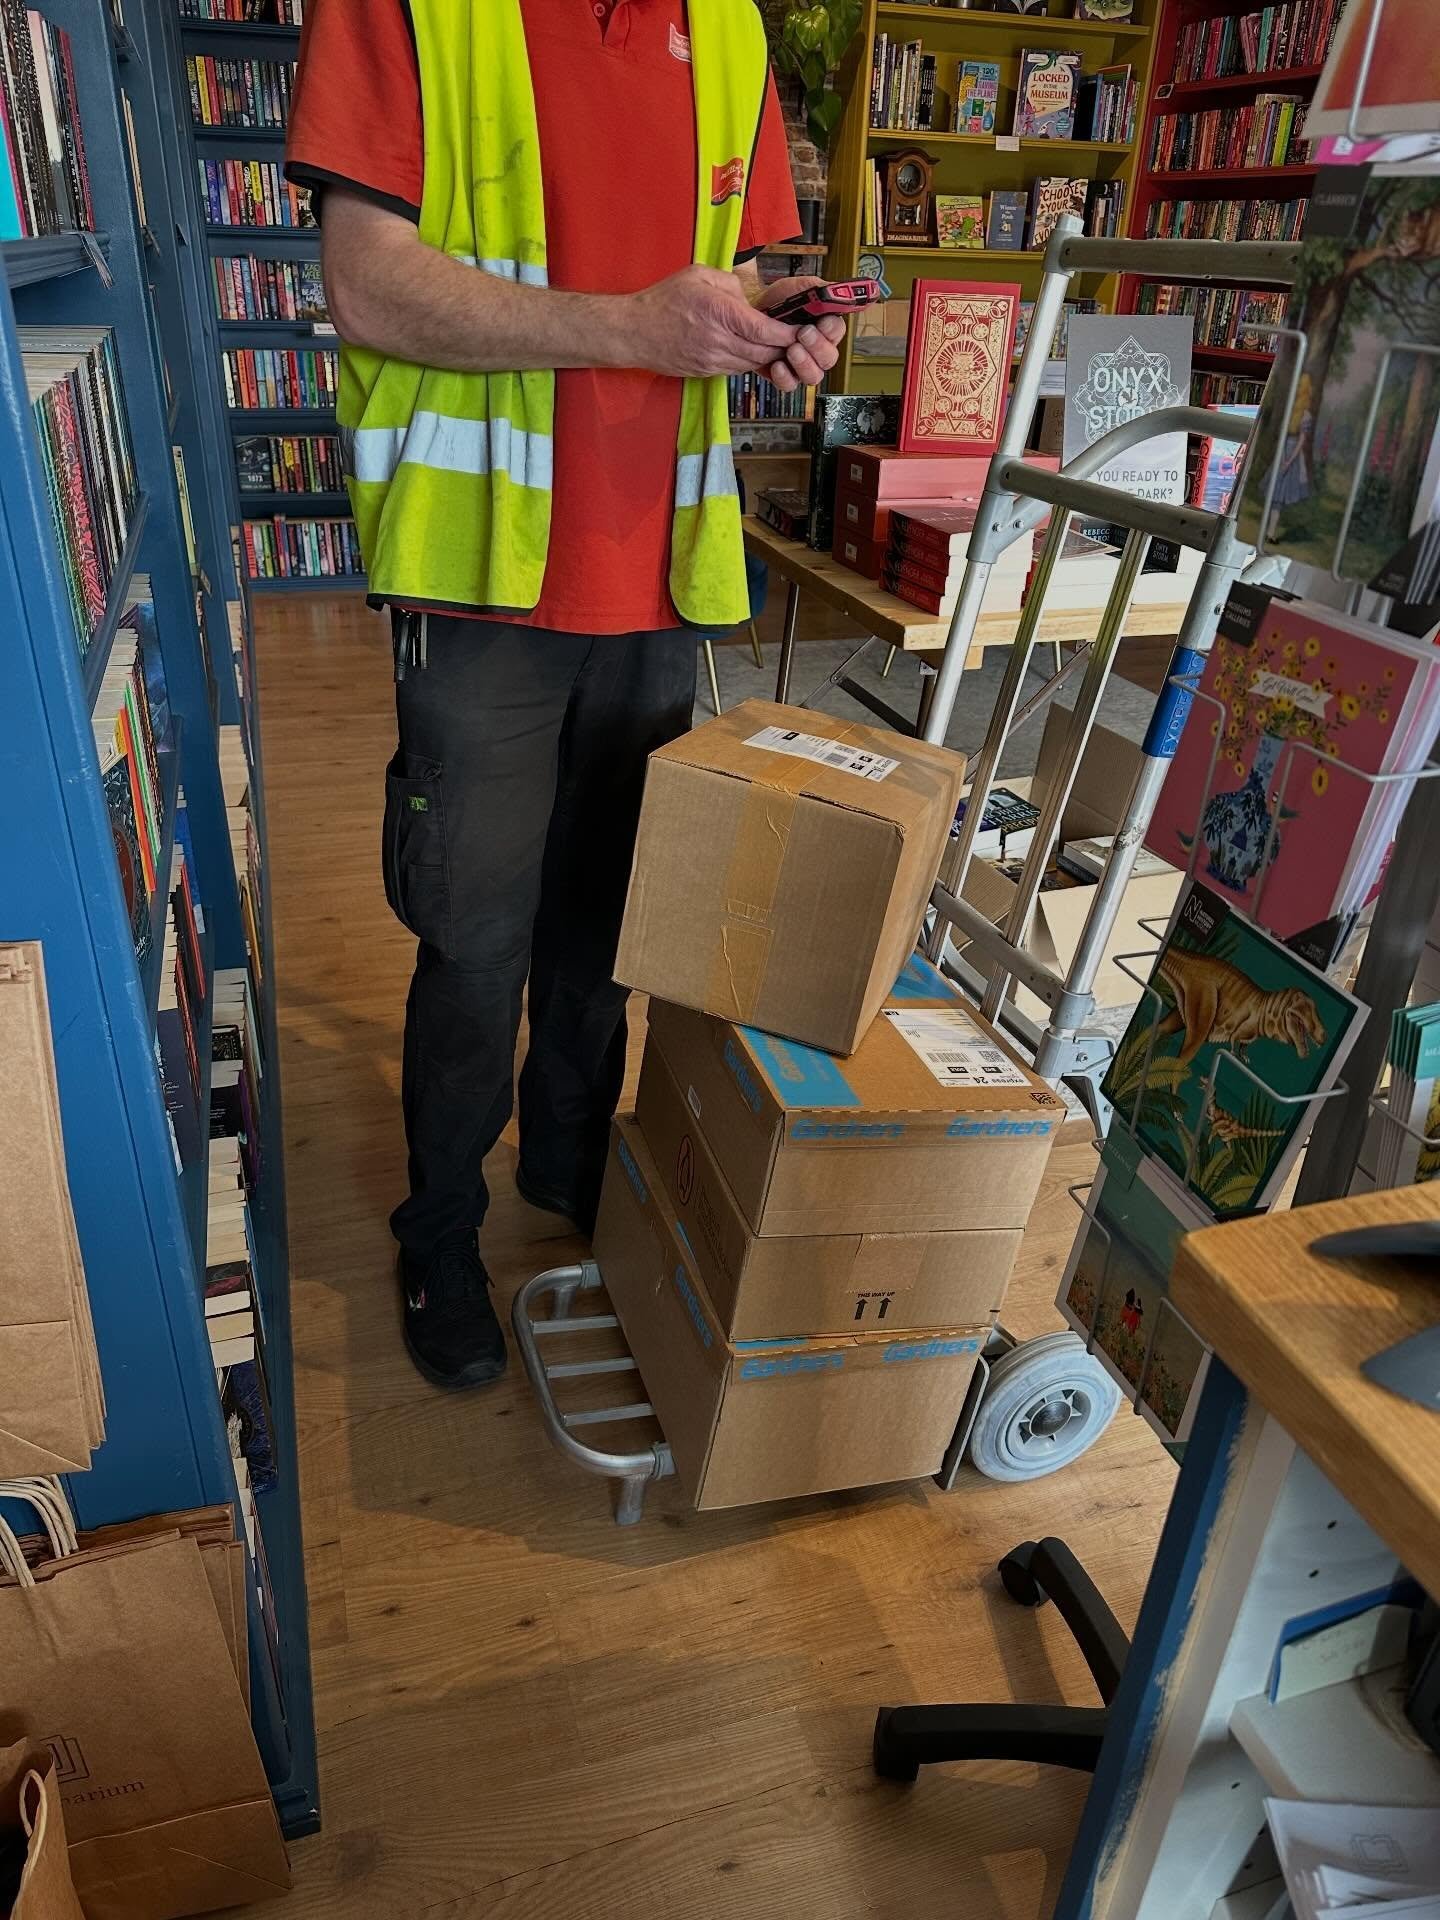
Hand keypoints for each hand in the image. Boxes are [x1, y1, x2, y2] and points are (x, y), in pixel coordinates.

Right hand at [625, 265, 798, 376]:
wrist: (634, 332)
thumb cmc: (664, 300)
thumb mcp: (697, 274)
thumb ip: (729, 283)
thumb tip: (747, 300)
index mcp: (718, 312)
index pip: (763, 330)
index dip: (786, 334)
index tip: (800, 331)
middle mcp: (717, 341)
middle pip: (763, 352)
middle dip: (782, 348)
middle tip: (795, 339)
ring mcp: (711, 360)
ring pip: (752, 364)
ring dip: (767, 356)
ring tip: (777, 346)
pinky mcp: (705, 372)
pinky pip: (736, 369)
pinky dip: (749, 362)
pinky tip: (752, 352)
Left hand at [752, 276, 846, 392]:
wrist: (751, 315)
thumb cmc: (777, 302)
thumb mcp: (798, 288)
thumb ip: (820, 289)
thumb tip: (839, 291)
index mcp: (824, 327)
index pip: (838, 332)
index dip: (831, 328)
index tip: (822, 321)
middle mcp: (817, 349)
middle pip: (829, 358)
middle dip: (818, 346)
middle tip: (803, 333)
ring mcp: (802, 365)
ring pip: (814, 375)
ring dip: (804, 363)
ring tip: (792, 350)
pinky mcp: (785, 376)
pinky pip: (791, 385)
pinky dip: (785, 377)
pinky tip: (777, 365)